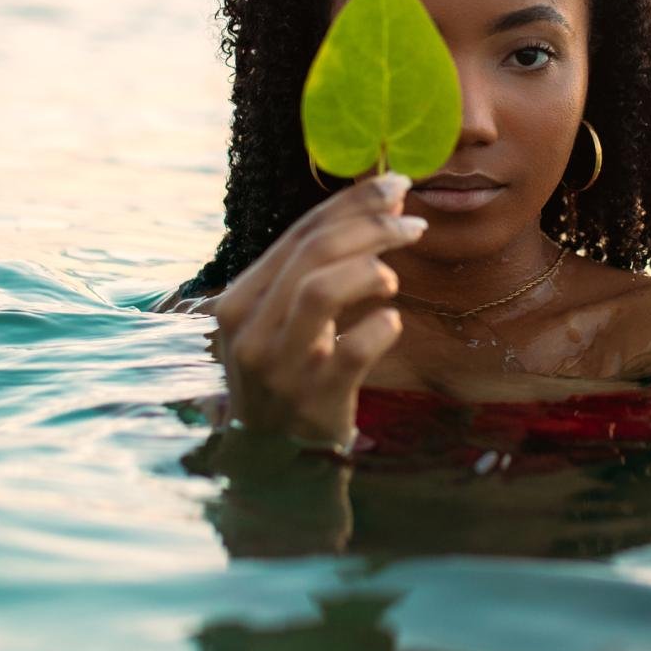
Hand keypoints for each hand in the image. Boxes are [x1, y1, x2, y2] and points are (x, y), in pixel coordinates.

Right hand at [209, 172, 425, 449]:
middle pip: (311, 253)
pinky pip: (351, 351)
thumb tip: (379, 202)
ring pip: (319, 291)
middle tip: (412, 225)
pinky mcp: (313, 400)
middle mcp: (250, 332)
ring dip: (367, 270)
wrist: (275, 464)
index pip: (297, 235)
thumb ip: (312, 272)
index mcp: (238, 303)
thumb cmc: (288, 381)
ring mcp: (279, 367)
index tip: (396, 185)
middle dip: (369, 227)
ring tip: (393, 279)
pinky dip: (380, 328)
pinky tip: (391, 324)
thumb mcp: (280, 326)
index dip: (350, 203)